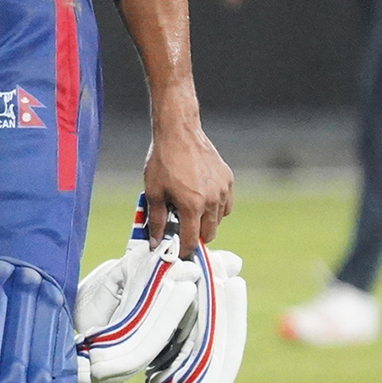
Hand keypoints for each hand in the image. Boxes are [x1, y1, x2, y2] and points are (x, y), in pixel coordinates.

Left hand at [144, 122, 233, 256]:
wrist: (178, 132)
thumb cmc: (162, 161)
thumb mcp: (153, 192)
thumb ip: (157, 220)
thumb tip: (156, 243)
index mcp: (192, 206)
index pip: (191, 240)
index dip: (183, 249)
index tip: (177, 251)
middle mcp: (212, 200)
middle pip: (209, 233)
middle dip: (196, 236)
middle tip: (182, 228)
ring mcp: (222, 189)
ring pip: (218, 219)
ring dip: (206, 221)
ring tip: (190, 209)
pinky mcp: (228, 179)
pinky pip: (225, 203)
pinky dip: (216, 207)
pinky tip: (202, 198)